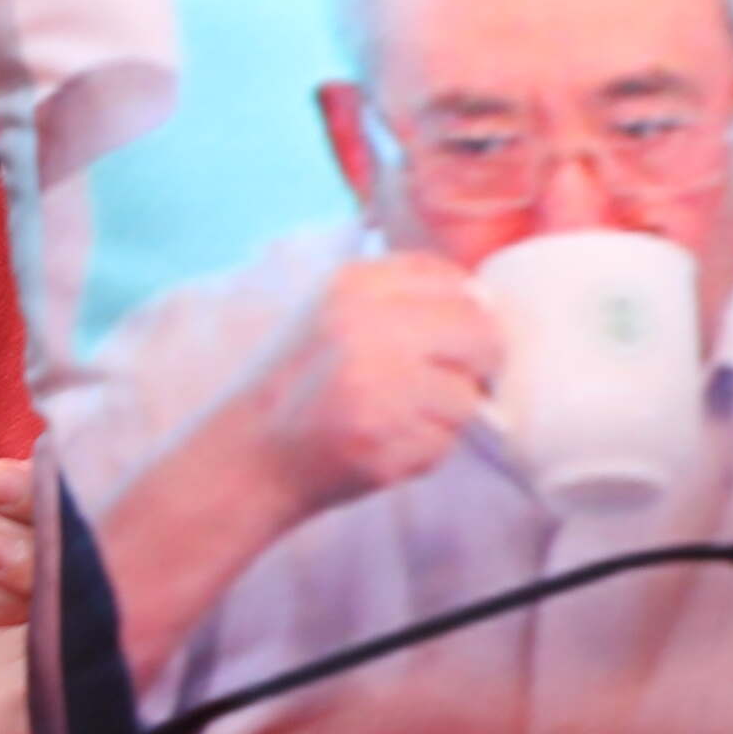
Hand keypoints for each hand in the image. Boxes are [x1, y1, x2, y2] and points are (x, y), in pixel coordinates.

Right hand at [246, 256, 502, 519]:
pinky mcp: (382, 439)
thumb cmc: (302, 381)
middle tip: (443, 383)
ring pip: (468, 396)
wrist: (248, 452)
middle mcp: (367, 325)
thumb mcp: (334, 309)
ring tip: (400, 417)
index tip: (448, 340)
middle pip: (480, 332)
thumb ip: (401, 293)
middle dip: (476, 363)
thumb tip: (484, 299)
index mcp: (356, 283)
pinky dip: (424, 449)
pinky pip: (445, 442)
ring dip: (446, 414)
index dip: (465, 314)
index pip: (456, 281)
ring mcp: (376, 383)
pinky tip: (384, 443)